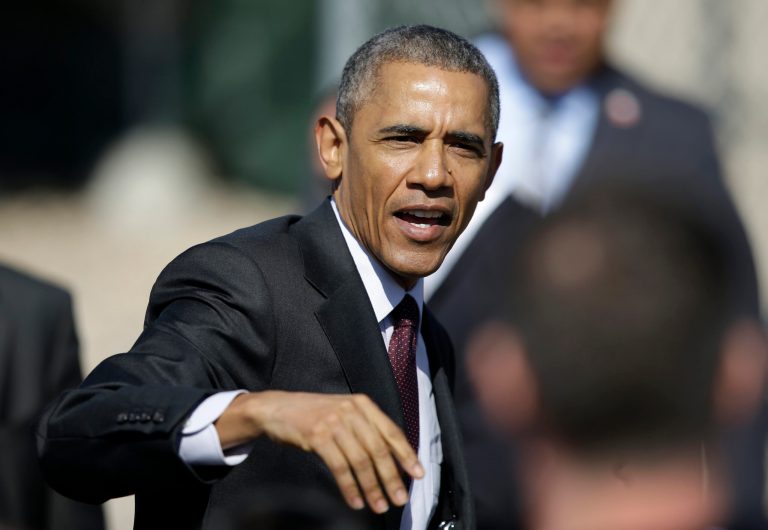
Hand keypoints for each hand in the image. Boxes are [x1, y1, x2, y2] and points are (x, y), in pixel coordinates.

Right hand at [214, 391, 423, 512]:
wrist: (278, 408)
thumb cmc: (314, 414)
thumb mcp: (344, 412)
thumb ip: (366, 428)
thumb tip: (392, 459)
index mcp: (363, 404)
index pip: (392, 431)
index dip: (406, 455)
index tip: (417, 475)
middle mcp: (351, 411)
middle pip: (378, 449)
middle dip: (391, 478)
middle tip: (398, 499)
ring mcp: (334, 422)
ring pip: (361, 461)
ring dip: (372, 487)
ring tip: (379, 506)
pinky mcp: (318, 436)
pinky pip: (340, 467)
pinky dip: (350, 487)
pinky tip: (355, 501)